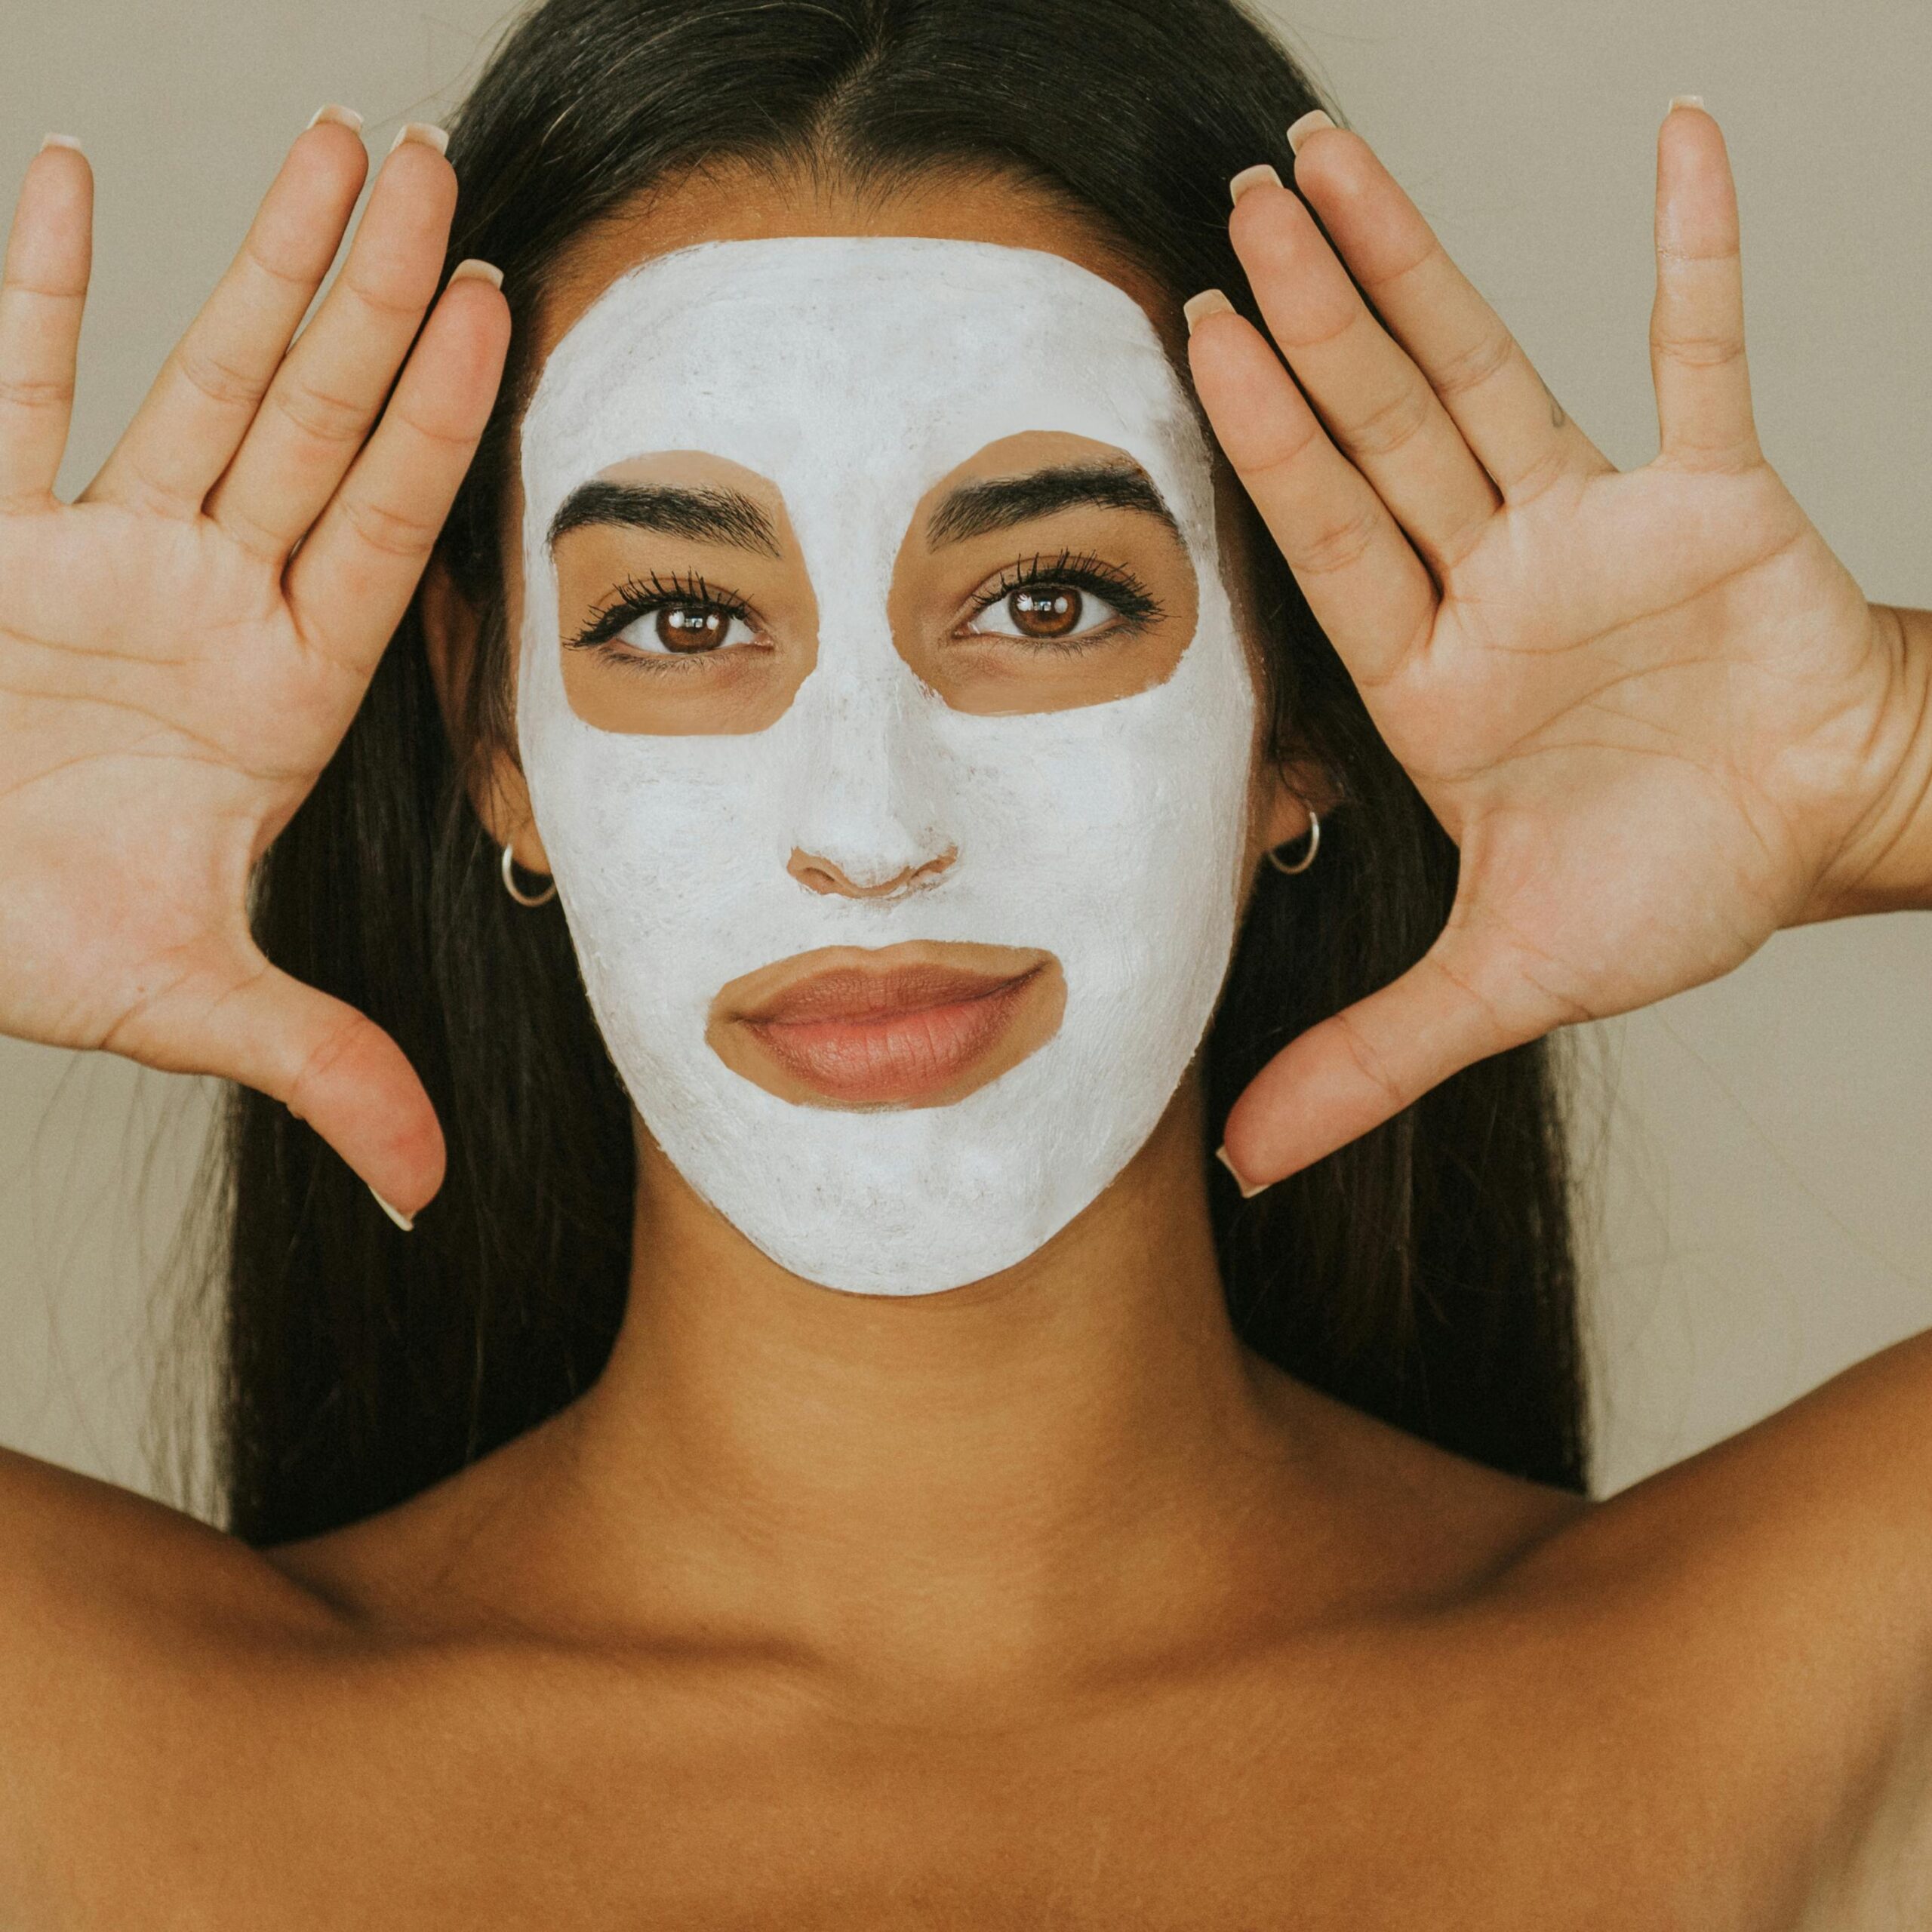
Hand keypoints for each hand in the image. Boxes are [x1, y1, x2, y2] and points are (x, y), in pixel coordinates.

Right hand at [0, 118, 508, 1214]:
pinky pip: (4, 390)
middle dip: (373, 303)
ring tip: (332, 150)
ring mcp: (97, 557)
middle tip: (442, 175)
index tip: (500, 314)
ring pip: (196, 385)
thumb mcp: (189, 1004)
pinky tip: (76, 180)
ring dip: (259, 270)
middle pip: (315, 428)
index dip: (438, 426)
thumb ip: (323, 1067)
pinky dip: (33, 294)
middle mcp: (208, 604)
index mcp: (281, 695)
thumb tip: (430, 1190)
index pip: (384, 535)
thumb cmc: (33, 944)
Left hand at [1190, 103, 1926, 1190]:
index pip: (1324, 540)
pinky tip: (1680, 138)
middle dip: (1310, 322)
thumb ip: (1370, 1056)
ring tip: (1330, 157)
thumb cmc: (1668, 887)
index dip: (1261, 445)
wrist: (1811, 839)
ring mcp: (1596, 527)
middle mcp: (1491, 582)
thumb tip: (1243, 1165)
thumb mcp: (1503, 982)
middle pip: (1379, 431)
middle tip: (1231, 206)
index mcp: (1428, 678)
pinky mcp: (1716, 495)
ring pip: (1488, 372)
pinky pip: (1706, 354)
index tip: (1192, 340)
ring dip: (1416, 268)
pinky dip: (1699, 253)